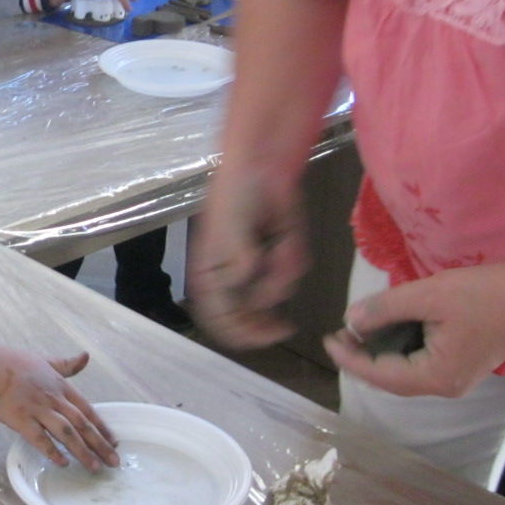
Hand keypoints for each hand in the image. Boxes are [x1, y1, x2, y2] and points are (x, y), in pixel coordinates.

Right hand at [0, 348, 119, 471]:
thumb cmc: (11, 361)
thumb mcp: (44, 361)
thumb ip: (66, 365)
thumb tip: (86, 356)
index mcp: (59, 386)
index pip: (87, 409)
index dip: (102, 427)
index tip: (113, 442)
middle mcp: (53, 398)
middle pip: (82, 424)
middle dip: (100, 444)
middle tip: (114, 462)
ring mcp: (37, 409)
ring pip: (66, 433)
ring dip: (82, 451)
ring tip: (94, 467)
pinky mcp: (20, 419)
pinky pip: (40, 439)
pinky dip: (52, 451)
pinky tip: (62, 463)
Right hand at [189, 175, 308, 347]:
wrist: (262, 169)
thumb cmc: (234, 197)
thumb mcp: (228, 230)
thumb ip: (237, 260)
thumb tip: (246, 279)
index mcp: (209, 277)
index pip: (219, 320)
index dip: (241, 335)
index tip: (264, 335)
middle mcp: (232, 280)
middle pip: (248, 320)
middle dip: (267, 318)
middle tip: (284, 326)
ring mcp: (258, 271)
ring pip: (277, 294)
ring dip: (283, 271)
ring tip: (279, 241)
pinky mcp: (280, 259)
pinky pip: (293, 272)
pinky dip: (294, 256)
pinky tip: (286, 234)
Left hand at [323, 263, 504, 398]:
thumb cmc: (482, 295)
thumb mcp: (426, 296)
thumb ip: (384, 309)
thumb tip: (352, 321)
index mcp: (435, 377)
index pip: (380, 375)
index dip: (350, 358)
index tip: (327, 340)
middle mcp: (445, 386)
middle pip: (392, 380)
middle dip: (363, 358)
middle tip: (340, 334)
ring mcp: (457, 379)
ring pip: (407, 373)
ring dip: (381, 354)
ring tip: (358, 331)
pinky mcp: (463, 365)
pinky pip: (422, 364)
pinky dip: (400, 350)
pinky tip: (389, 330)